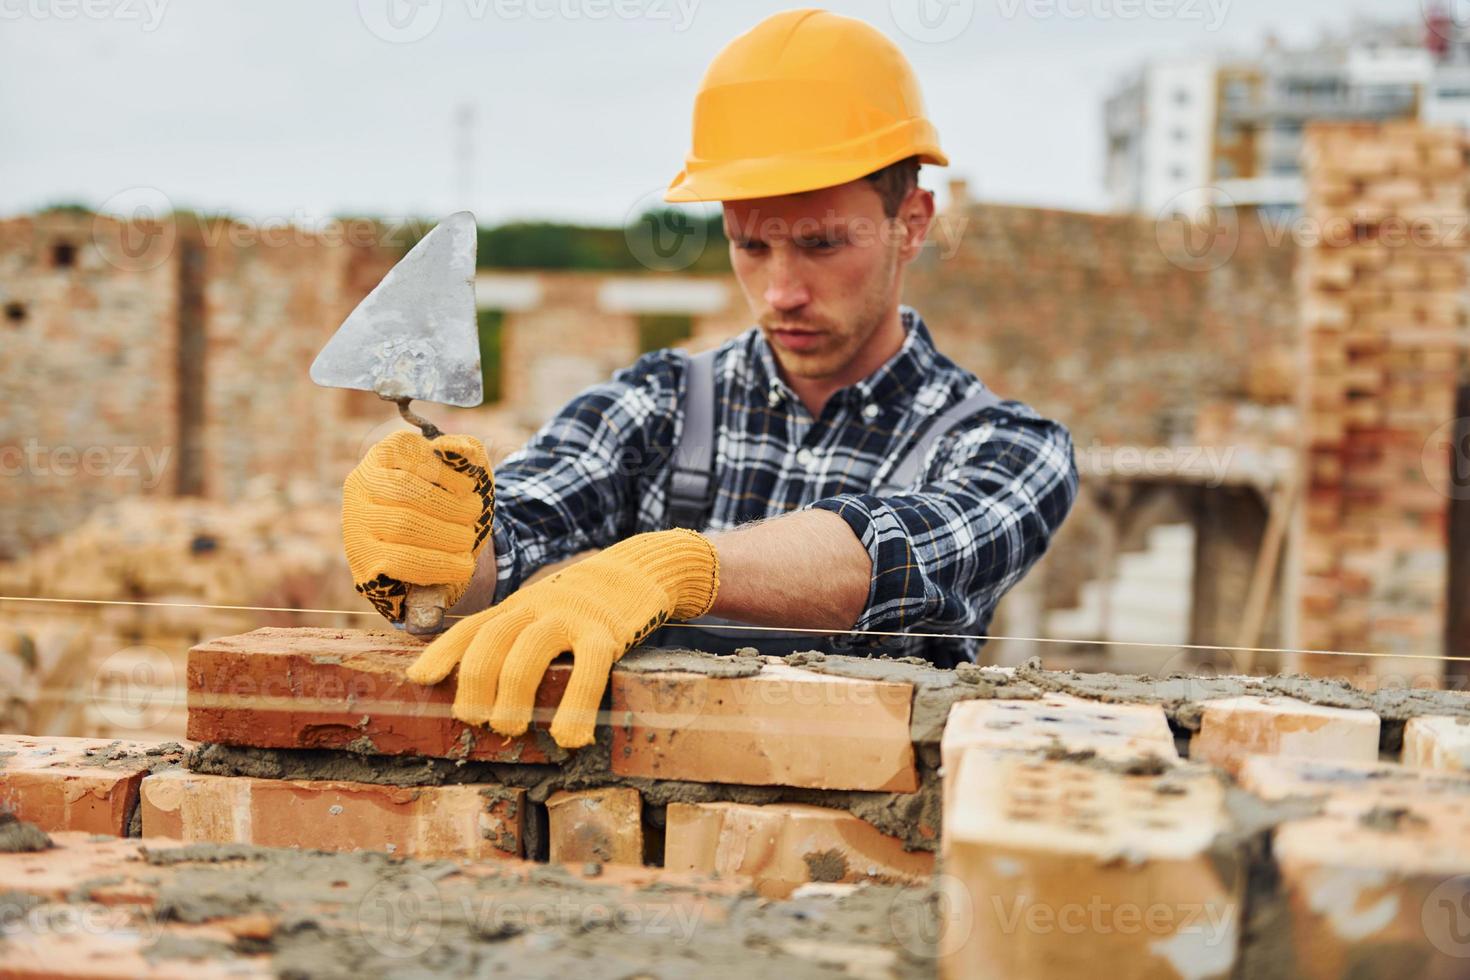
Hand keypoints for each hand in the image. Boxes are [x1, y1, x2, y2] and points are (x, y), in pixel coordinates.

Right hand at [342, 430, 493, 623]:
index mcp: (384, 455)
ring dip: (447, 535)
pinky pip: (400, 560)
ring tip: (468, 540)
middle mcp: (361, 484)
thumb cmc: (454, 507)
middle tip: (474, 514)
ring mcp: (356, 522)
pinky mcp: (362, 559)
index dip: (444, 470)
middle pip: (404, 489)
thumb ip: (468, 451)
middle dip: (449, 504)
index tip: (469, 487)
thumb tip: (452, 447)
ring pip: (402, 525)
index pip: (406, 451)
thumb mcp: (468, 474)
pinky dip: (439, 564)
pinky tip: (463, 566)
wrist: (442, 556)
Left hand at [406, 529, 718, 748]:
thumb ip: (515, 637)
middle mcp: (535, 607)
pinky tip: (570, 737)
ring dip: (512, 697)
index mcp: (517, 606)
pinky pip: (588, 669)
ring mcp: (570, 617)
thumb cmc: (587, 603)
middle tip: (477, 722)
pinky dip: (576, 705)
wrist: (643, 569)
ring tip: (510, 730)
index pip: (471, 628)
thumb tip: (482, 687)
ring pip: (528, 654)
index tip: (420, 680)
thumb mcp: (543, 610)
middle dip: (474, 686)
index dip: (442, 653)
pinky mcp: (607, 633)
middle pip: (490, 643)